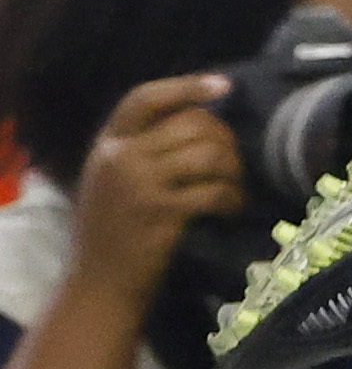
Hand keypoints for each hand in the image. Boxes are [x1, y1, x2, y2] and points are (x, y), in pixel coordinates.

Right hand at [65, 74, 242, 305]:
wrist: (99, 282)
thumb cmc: (111, 231)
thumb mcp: (109, 179)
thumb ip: (139, 148)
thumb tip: (198, 118)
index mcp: (107, 144)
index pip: (145, 99)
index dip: (187, 87)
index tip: (223, 85)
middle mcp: (120, 157)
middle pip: (191, 124)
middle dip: (225, 140)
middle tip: (233, 165)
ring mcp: (139, 183)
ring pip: (210, 154)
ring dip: (234, 170)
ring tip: (234, 188)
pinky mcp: (161, 211)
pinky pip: (215, 190)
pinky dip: (233, 198)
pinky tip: (231, 209)